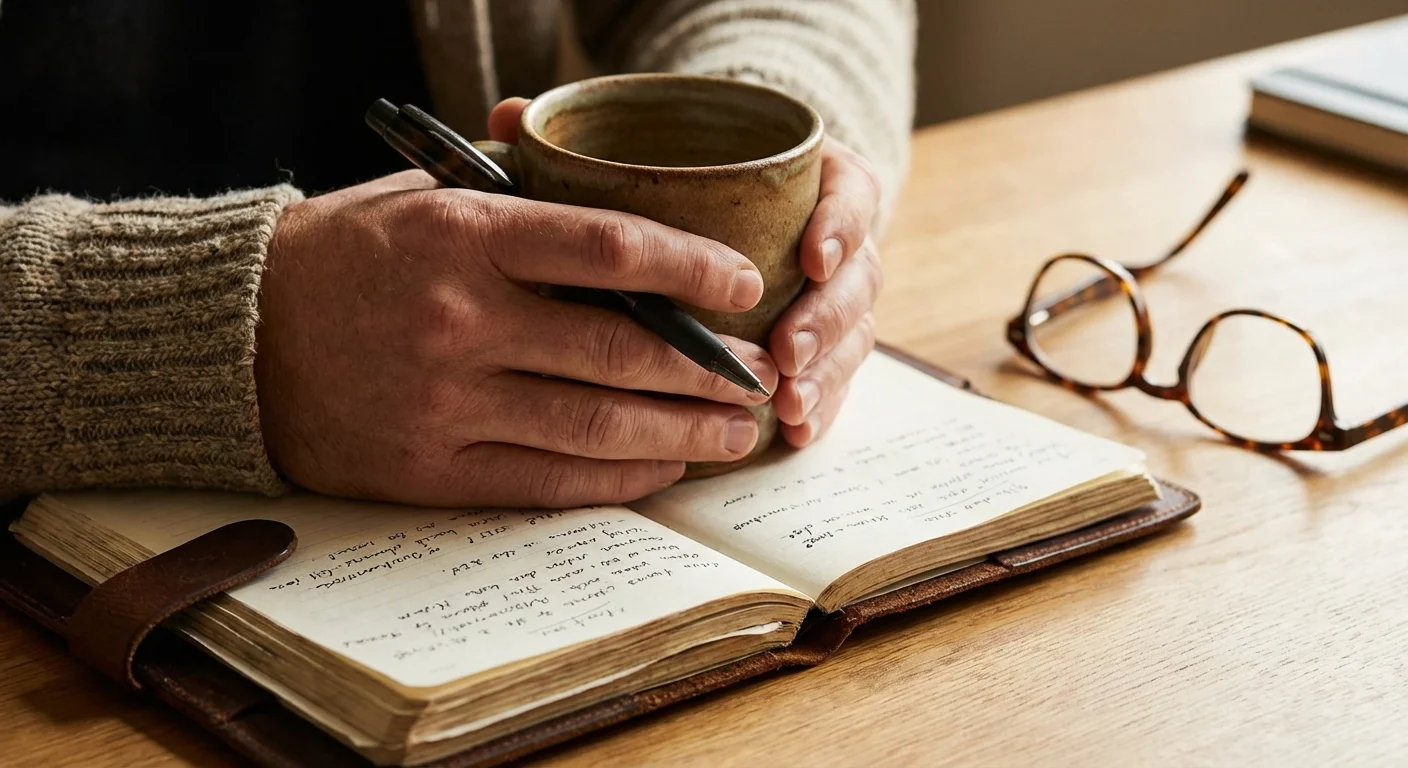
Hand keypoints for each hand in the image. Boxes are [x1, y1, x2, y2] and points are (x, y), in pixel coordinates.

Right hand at [255, 171, 776, 507]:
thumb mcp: (424, 195)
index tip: (743, 279)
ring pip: (596, 425)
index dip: (695, 265)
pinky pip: (547, 482)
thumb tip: (620, 184)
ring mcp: (444, 403)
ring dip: (683, 430)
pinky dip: (618, 477)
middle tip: (758, 373)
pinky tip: (664, 465)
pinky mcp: (429, 471)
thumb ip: (520, 189)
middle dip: (709, 366)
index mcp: (463, 235)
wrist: (234, 338)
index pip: (612, 247)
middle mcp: (459, 320)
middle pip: (622, 348)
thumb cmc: (347, 255)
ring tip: (736, 430)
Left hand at [490, 103, 883, 447]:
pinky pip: (837, 380)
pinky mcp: (824, 346)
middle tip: (788, 349)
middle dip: (827, 318)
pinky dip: (821, 408)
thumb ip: (586, 138)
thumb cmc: (678, 183)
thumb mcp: (648, 153)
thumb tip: (507, 118)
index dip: (840, 224)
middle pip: (856, 277)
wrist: (723, 213)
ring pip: (851, 335)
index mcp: (810, 179)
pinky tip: (795, 434)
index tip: (812, 257)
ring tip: (789, 403)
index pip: (849, 191)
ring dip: (826, 372)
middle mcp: (832, 239)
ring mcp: (834, 297)